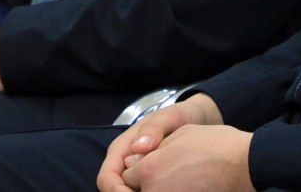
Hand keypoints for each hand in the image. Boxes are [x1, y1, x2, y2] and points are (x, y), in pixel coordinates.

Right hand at [98, 95, 223, 191]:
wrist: (195, 119)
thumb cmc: (180, 116)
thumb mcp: (169, 118)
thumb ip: (154, 129)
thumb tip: (137, 147)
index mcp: (121, 147)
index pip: (106, 178)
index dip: (116, 191)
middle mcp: (123, 161)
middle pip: (113, 189)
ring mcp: (134, 170)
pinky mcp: (147, 178)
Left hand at [121, 125, 254, 191]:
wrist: (245, 164)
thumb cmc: (215, 145)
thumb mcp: (179, 135)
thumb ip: (151, 149)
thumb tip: (132, 164)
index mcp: (149, 170)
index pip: (124, 176)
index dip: (134, 167)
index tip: (144, 163)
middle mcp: (154, 191)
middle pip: (132, 191)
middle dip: (137, 184)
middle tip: (153, 174)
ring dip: (152, 187)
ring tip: (169, 178)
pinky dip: (168, 190)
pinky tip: (179, 184)